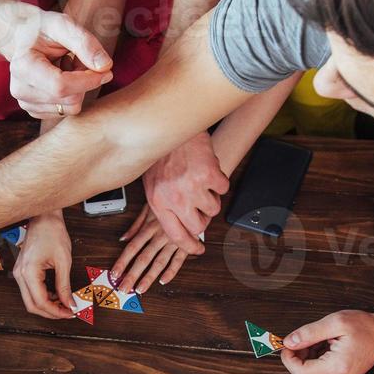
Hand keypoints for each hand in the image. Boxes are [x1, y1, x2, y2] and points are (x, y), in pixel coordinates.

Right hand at [4, 9, 112, 117]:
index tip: (106, 70)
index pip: (60, 86)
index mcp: (23, 66)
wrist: (21, 38)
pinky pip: (67, 110)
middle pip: (70, 99)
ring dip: (79, 88)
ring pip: (71, 107)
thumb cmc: (42, 29)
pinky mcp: (35, 110)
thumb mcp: (63, 25)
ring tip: (68, 66)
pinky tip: (62, 77)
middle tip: (78, 58)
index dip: (88, 80)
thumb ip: (85, 43)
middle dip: (84, 80)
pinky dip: (72, 95)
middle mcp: (20, 89)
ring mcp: (26, 103)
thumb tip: (105, 66)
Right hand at [12, 213, 74, 318]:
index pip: (40, 302)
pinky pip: (31, 291)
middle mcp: (20, 274)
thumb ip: (65, 286)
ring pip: (30, 300)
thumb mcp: (63, 261)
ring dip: (47, 306)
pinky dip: (43, 297)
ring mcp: (19, 273)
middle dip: (50, 313)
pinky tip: (56, 296)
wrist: (43, 218)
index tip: (70, 312)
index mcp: (28, 272)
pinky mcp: (22, 271)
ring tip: (64, 305)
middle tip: (67, 313)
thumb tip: (69, 303)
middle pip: (32, 306)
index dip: (56, 312)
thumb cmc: (52, 232)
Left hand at [112, 207, 191, 293]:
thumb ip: (136, 225)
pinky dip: (171, 271)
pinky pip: (178, 260)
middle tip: (124, 288)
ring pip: (159, 262)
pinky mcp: (186, 244)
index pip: (132, 247)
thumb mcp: (149, 208)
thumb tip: (123, 238)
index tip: (115, 273)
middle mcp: (160, 235)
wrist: (190, 198)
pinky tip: (163, 281)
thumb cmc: (169, 202)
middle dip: (133, 275)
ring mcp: (173, 241)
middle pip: (144, 258)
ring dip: (149, 277)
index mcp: (149, 227)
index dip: (123, 261)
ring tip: (141, 289)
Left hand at [142, 133, 228, 252]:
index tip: (198, 249)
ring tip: (198, 180)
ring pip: (213, 208)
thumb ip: (161, 208)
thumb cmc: (161, 154)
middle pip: (199, 226)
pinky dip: (218, 180)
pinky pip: (223, 188)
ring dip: (210, 196)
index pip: (176, 236)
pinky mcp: (209, 175)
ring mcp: (193, 187)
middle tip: (199, 205)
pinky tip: (206, 168)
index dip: (190, 246)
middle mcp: (175, 198)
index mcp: (158, 203)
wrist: (169, 124)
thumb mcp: (151, 184)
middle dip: (202, 218)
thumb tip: (164, 233)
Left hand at [281, 310, 373, 373]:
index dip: (289, 358)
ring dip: (307, 357)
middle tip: (304, 337)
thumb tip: (288, 342)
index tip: (288, 343)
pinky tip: (325, 346)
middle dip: (298, 356)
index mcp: (337, 368)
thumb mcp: (335, 322)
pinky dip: (316, 360)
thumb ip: (309, 333)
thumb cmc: (365, 326)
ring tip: (320, 339)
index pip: (300, 372)